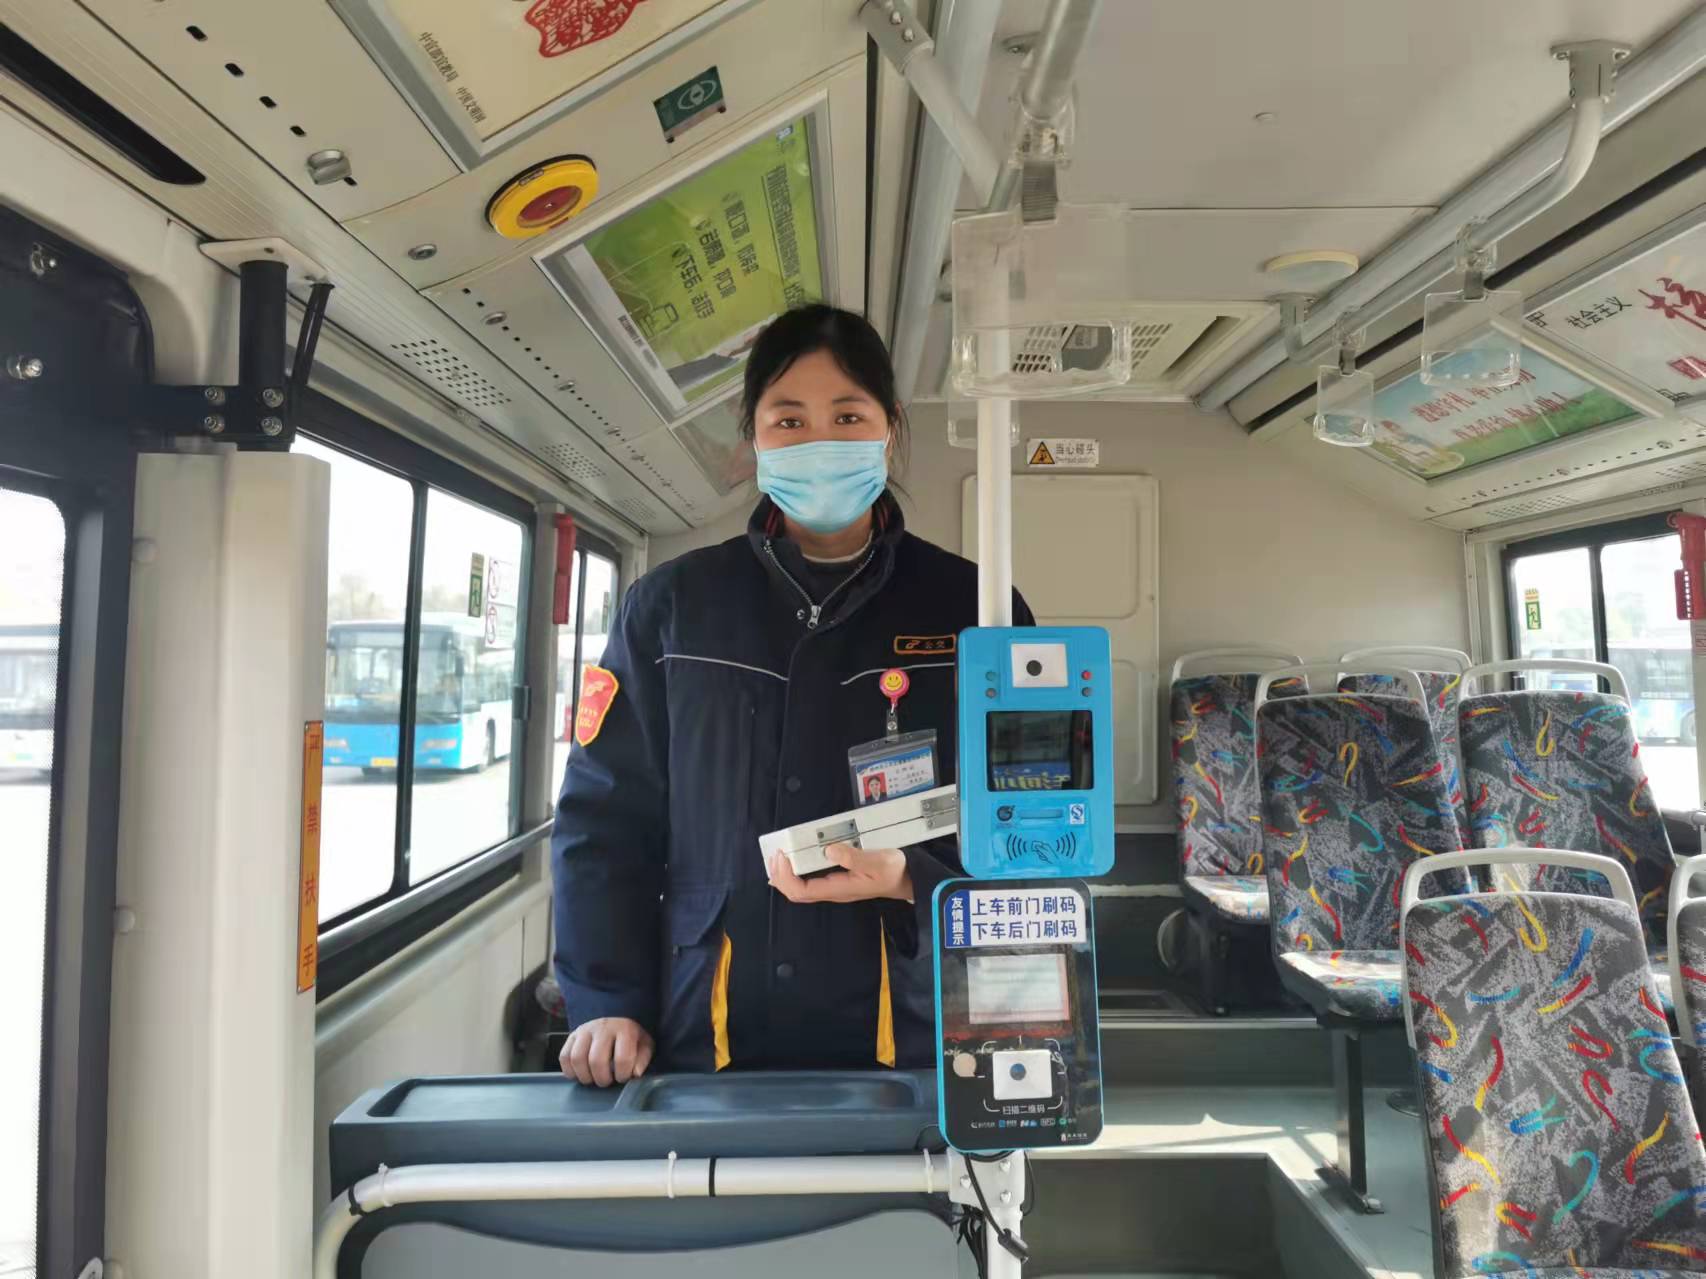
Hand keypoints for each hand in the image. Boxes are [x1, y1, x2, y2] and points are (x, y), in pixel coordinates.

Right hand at [560, 1016, 653, 1086]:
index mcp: (624, 1029)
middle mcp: (603, 1027)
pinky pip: (564, 1057)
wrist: (614, 1019)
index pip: (622, 1058)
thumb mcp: (644, 1044)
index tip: (623, 1077)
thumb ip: (643, 1058)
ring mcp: (585, 1030)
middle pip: (596, 1060)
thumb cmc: (630, 1037)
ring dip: (585, 1077)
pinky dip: (570, 1071)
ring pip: (577, 1059)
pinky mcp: (572, 1036)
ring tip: (593, 1079)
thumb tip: (635, 1073)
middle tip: (607, 1081)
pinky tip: (580, 1074)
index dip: (623, 1075)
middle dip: (602, 1079)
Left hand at [769, 844, 912, 903]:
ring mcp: (834, 888)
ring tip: (778, 857)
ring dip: (785, 875)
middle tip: (774, 855)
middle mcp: (832, 891)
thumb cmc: (893, 871)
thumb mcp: (877, 861)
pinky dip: (795, 872)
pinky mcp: (837, 881)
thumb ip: (853, 856)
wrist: (907, 879)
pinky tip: (792, 861)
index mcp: (839, 889)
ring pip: (800, 888)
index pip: (802, 891)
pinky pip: (808, 881)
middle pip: (796, 893)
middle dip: (780, 876)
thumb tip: (828, 850)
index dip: (786, 876)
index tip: (782, 856)